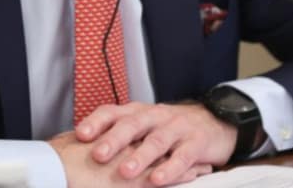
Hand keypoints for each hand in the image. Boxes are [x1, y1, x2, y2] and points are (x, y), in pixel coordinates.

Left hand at [75, 102, 234, 185]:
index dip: (96, 122)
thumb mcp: (143, 126)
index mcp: (138, 112)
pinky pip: (183, 156)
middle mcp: (156, 116)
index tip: (80, 134)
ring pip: (156, 141)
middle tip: (98, 154)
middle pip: (132, 125)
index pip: (113, 112)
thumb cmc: (168, 128)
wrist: (214, 121)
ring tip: (126, 171)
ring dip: (140, 156)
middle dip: (114, 139)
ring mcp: (177, 128)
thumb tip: (77, 145)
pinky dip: (170, 169)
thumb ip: (118, 133)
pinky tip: (158, 180)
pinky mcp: (196, 143)